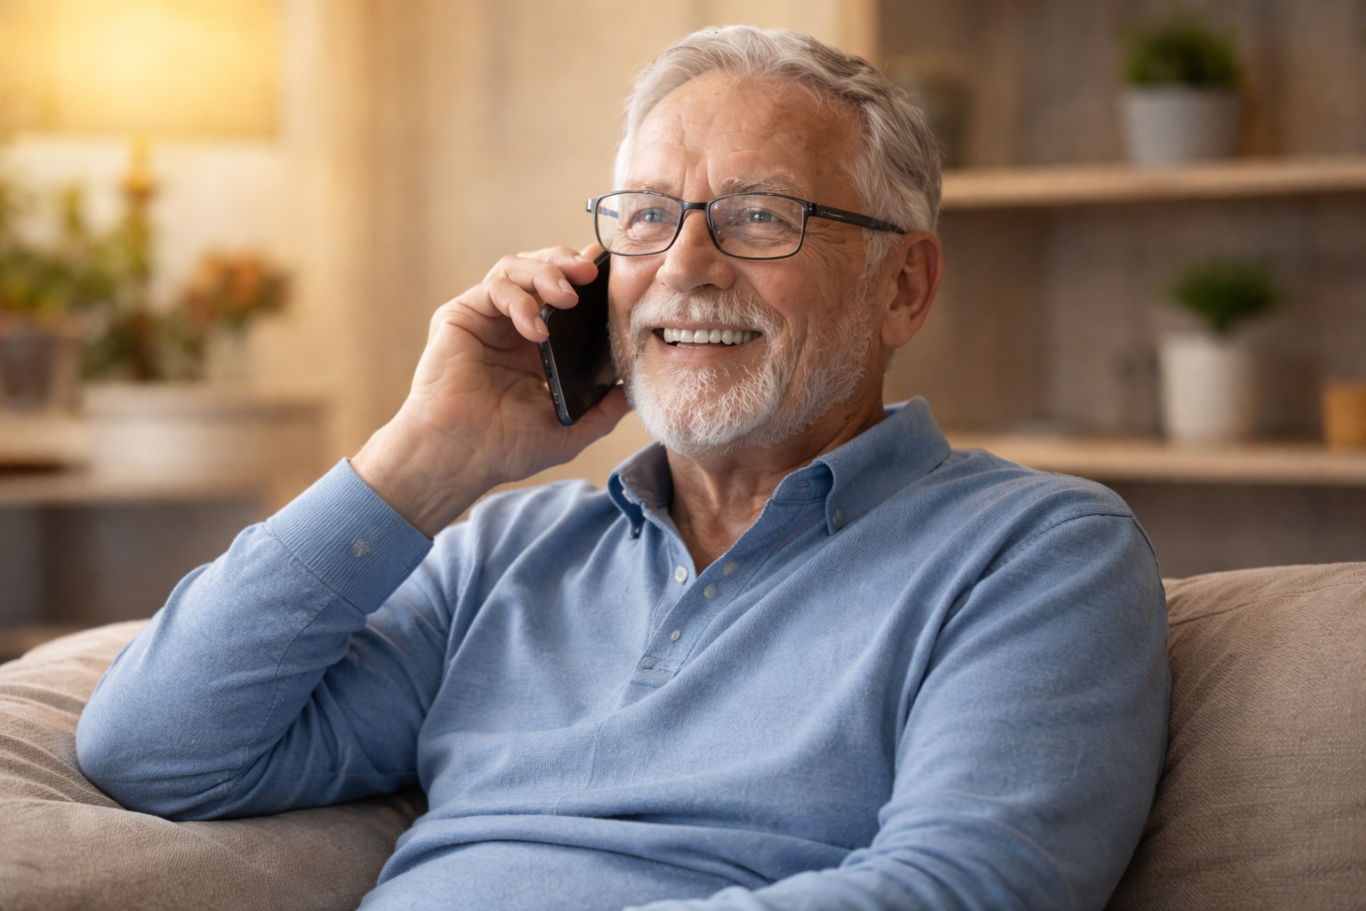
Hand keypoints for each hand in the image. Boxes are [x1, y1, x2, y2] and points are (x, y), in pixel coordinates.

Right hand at [351, 244, 629, 535]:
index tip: (613, 274)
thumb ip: (603, 409)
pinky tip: (535, 330)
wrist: (462, 458)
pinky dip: (520, 301)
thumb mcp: (570, 430)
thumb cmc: (506, 448)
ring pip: (516, 268)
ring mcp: (486, 319)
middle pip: (541, 270)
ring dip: (546, 273)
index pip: (565, 295)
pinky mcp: (461, 317)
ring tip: (567, 296)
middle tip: (591, 272)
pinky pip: (494, 289)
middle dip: (568, 263)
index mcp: (538, 346)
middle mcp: (512, 326)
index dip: (587, 279)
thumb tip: (636, 390)